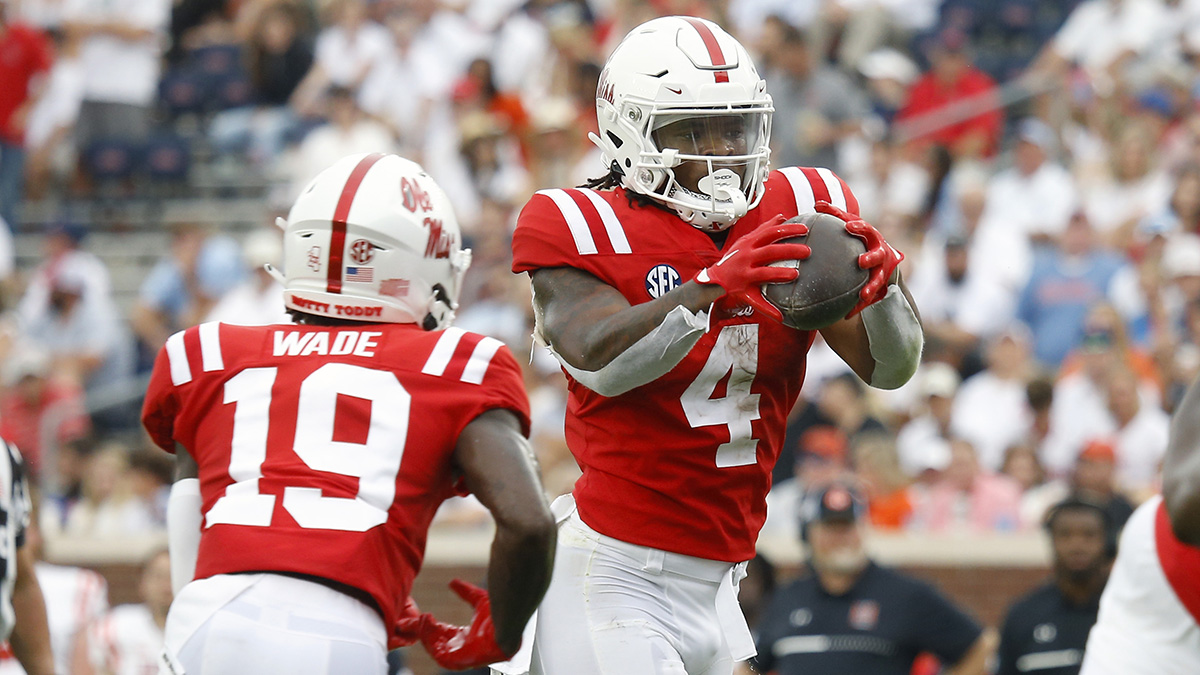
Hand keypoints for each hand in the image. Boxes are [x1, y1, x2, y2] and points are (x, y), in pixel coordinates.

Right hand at [393, 579, 512, 669]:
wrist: (508, 619)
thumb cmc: (501, 612)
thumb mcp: (478, 599)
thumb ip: (465, 592)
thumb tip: (453, 582)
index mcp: (466, 637)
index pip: (442, 634)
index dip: (428, 626)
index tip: (417, 617)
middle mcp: (463, 648)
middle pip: (435, 643)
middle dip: (421, 632)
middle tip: (409, 620)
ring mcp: (462, 656)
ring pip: (435, 649)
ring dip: (425, 635)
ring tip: (420, 620)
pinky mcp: (462, 661)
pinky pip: (440, 656)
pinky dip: (430, 642)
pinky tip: (427, 626)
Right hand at [694, 214, 811, 321]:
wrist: (709, 283)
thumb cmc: (730, 262)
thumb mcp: (744, 242)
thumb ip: (763, 230)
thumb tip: (781, 218)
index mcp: (748, 244)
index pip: (770, 233)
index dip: (788, 230)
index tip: (804, 229)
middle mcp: (746, 257)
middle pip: (770, 251)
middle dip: (790, 250)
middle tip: (807, 251)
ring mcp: (744, 275)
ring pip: (764, 273)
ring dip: (780, 273)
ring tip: (795, 274)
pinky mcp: (742, 291)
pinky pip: (756, 301)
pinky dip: (768, 309)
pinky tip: (780, 316)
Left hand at [814, 201, 903, 316]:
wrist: (884, 262)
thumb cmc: (861, 241)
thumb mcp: (852, 228)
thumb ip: (836, 216)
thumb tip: (815, 204)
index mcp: (872, 237)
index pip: (867, 229)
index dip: (859, 227)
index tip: (849, 225)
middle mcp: (881, 253)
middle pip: (878, 255)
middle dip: (871, 258)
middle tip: (861, 262)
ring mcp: (883, 271)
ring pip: (879, 280)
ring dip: (871, 287)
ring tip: (863, 294)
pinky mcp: (882, 287)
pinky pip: (871, 299)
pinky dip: (860, 306)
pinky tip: (848, 314)